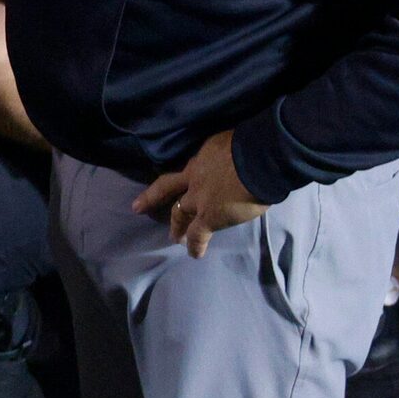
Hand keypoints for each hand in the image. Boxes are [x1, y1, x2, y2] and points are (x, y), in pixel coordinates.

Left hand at [131, 130, 265, 257]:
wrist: (259, 159)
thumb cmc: (256, 145)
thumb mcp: (237, 143)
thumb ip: (234, 156)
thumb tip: (243, 164)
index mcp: (204, 155)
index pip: (191, 166)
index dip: (184, 174)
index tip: (180, 178)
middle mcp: (194, 176)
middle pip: (169, 187)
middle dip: (154, 197)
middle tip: (139, 206)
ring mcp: (198, 198)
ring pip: (179, 212)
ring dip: (176, 225)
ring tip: (174, 237)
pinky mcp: (208, 216)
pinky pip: (197, 234)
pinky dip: (195, 245)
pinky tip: (194, 254)